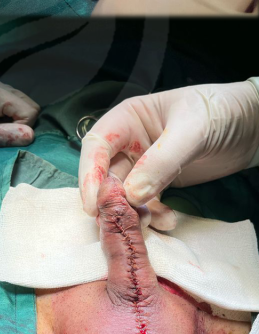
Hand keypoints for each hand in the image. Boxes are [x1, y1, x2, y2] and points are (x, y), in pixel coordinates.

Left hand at [0, 76, 39, 149]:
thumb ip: (0, 136)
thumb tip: (30, 136)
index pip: (29, 110)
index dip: (23, 129)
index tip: (4, 140)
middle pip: (27, 104)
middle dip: (21, 125)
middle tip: (0, 138)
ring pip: (19, 104)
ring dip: (13, 122)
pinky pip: (8, 104)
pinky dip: (6, 117)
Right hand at [78, 79, 258, 227]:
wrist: (252, 125)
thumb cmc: (218, 111)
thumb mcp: (191, 130)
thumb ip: (161, 161)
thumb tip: (131, 195)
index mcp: (128, 118)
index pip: (96, 146)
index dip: (90, 174)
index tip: (94, 203)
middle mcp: (130, 142)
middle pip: (106, 174)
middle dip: (112, 199)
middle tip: (120, 221)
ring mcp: (145, 164)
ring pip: (125, 193)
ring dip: (133, 212)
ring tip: (151, 223)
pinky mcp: (162, 182)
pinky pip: (147, 204)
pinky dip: (153, 215)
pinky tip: (169, 220)